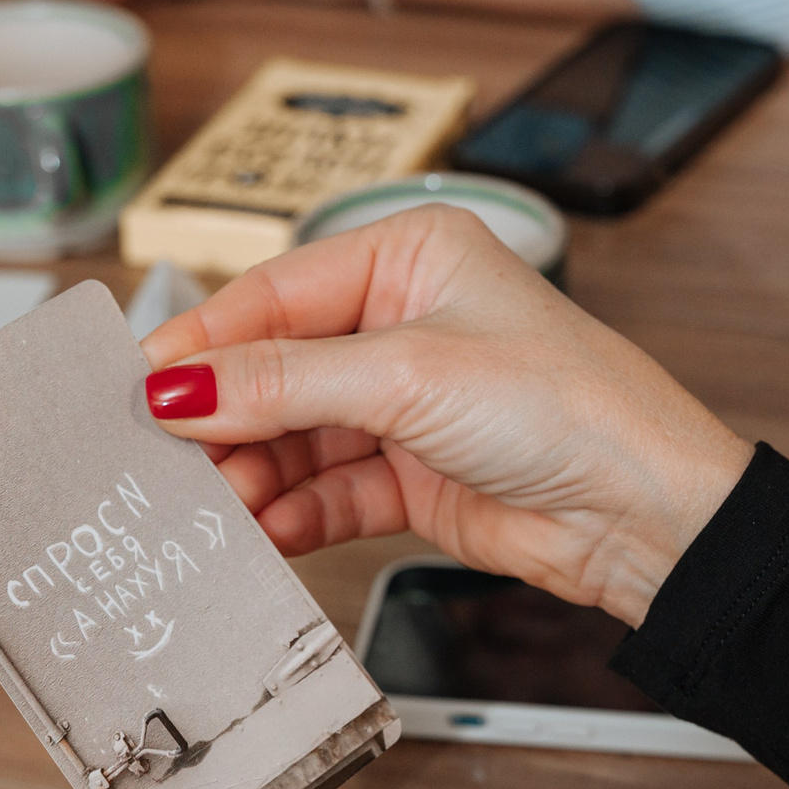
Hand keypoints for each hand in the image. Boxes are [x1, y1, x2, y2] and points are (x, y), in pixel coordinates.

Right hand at [139, 207, 752, 626]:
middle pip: (275, 368)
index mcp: (410, 257)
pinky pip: (326, 491)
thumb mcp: (410, 377)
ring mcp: (406, 404)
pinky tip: (265, 531)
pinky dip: (292, 513)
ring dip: (251, 474)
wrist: (648, 515)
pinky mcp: (413, 476)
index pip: (275, 292)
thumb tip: (180, 386)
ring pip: (293, 436)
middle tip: (162, 458)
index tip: (140, 386)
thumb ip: (285, 382)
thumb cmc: (571, 407)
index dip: (204, 341)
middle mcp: (403, 323)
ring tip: (211, 507)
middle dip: (223, 417)